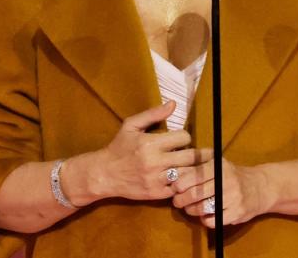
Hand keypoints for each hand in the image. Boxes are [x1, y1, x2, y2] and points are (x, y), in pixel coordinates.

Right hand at [92, 101, 212, 201]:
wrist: (104, 174)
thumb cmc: (119, 147)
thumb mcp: (131, 125)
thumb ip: (153, 114)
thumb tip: (173, 104)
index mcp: (150, 143)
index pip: (184, 137)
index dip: (184, 137)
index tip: (180, 140)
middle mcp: (155, 162)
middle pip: (191, 157)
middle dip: (193, 153)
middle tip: (190, 153)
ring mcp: (156, 180)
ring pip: (187, 174)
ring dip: (189, 169)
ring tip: (186, 165)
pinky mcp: (156, 194)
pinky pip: (179, 189)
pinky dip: (180, 183)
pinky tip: (176, 178)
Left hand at [170, 156, 270, 226]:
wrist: (260, 187)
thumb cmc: (232, 175)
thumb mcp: (217, 163)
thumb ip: (196, 166)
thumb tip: (172, 172)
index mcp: (218, 166)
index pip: (192, 175)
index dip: (179, 184)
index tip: (174, 188)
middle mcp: (226, 180)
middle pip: (195, 193)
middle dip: (181, 199)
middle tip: (177, 201)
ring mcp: (233, 197)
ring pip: (202, 208)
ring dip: (191, 210)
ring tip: (188, 208)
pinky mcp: (237, 213)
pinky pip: (213, 220)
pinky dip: (204, 219)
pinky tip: (204, 215)